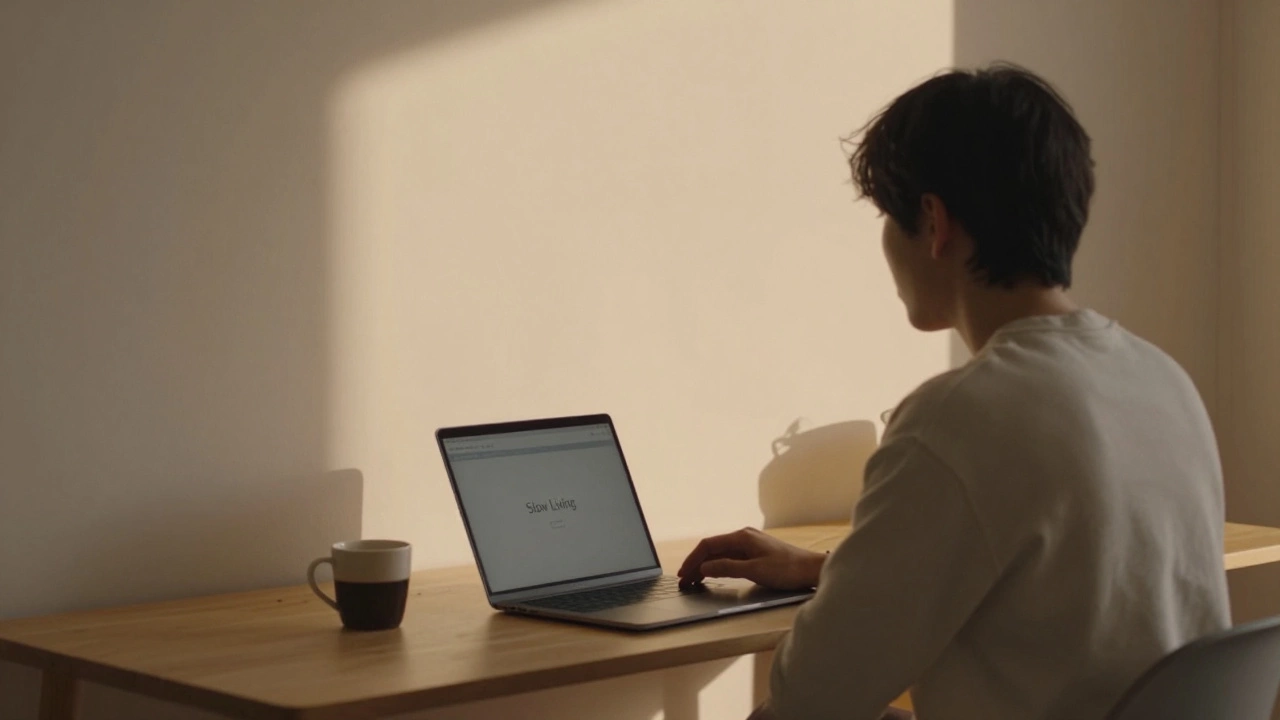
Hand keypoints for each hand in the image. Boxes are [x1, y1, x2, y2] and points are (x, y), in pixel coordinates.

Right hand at [677, 527, 825, 589]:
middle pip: (712, 549)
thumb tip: (704, 567)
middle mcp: (743, 537)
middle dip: (696, 564)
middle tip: (684, 582)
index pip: (708, 545)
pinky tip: (711, 575)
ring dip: (705, 566)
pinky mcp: (754, 553)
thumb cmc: (786, 569)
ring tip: (693, 581)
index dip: (693, 559)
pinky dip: (717, 567)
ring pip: (720, 554)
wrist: (810, 570)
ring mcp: (749, 544)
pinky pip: (729, 558)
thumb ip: (727, 568)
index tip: (683, 574)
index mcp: (741, 537)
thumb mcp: (754, 570)